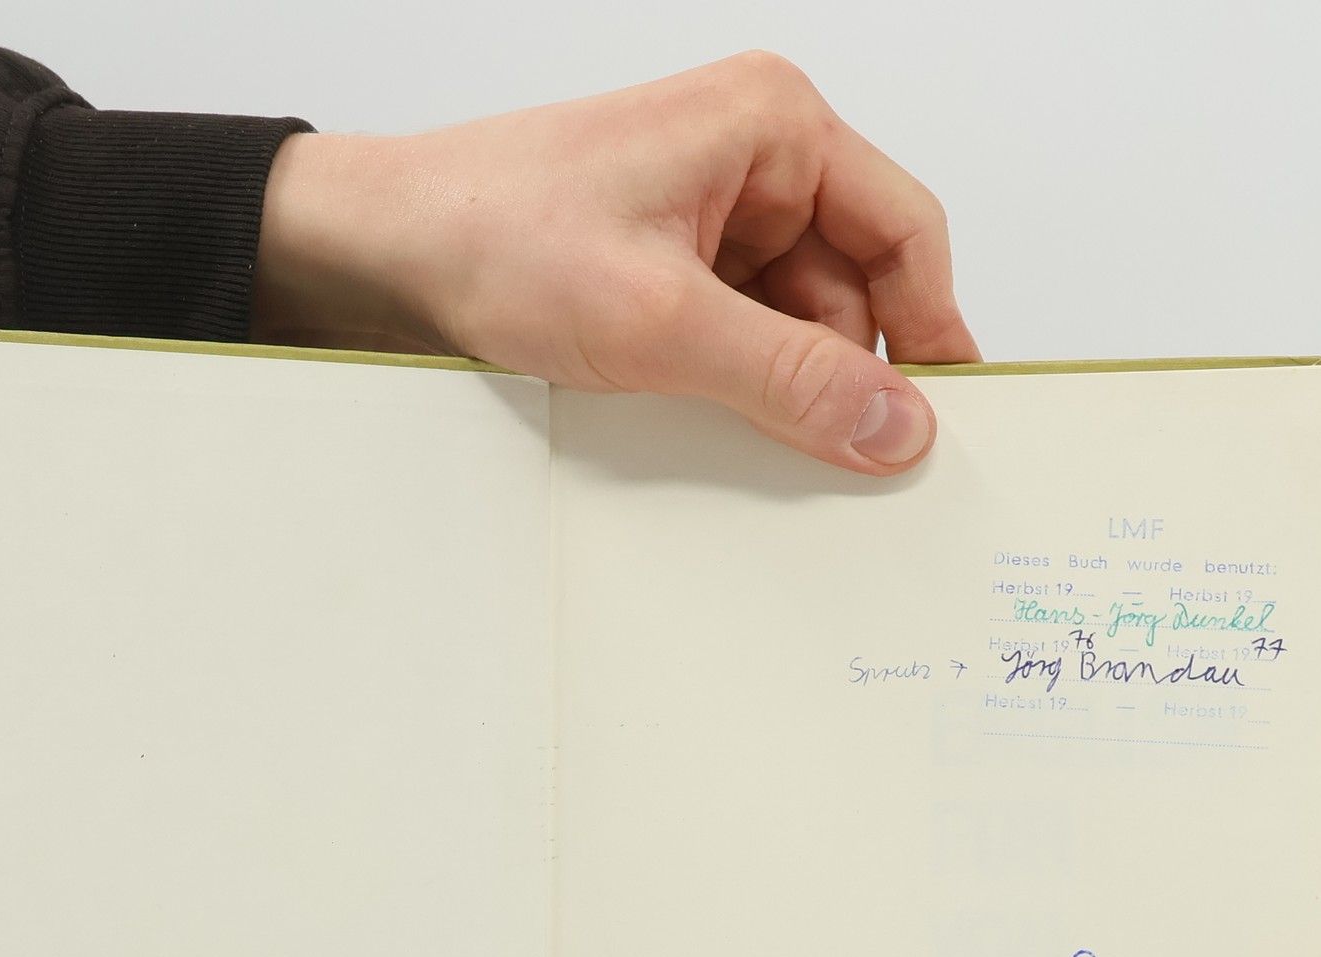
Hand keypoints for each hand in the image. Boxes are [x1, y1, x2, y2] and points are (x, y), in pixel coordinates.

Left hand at [254, 51, 979, 474]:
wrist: (377, 253)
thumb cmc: (492, 235)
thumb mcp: (661, 322)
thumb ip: (789, 379)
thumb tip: (896, 426)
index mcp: (771, 128)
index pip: (904, 232)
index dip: (932, 330)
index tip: (943, 419)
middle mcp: (748, 162)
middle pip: (851, 287)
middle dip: (842, 373)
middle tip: (843, 464)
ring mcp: (704, 218)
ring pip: (792, 322)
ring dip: (779, 388)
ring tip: (738, 437)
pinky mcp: (666, 268)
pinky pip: (736, 336)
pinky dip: (733, 387)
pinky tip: (704, 424)